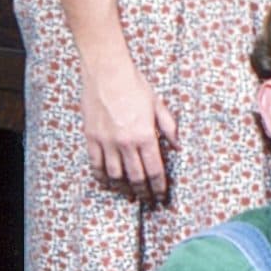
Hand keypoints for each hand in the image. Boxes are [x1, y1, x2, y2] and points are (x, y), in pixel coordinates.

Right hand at [80, 53, 177, 198]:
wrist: (106, 71)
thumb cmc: (134, 85)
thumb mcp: (157, 104)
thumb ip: (169, 127)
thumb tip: (178, 146)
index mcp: (145, 135)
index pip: (154, 170)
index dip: (158, 187)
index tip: (161, 195)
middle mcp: (125, 143)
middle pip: (136, 177)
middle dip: (143, 192)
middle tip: (147, 200)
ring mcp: (106, 142)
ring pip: (115, 176)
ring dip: (123, 188)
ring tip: (129, 193)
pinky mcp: (91, 138)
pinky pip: (96, 165)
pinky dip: (102, 177)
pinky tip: (108, 182)